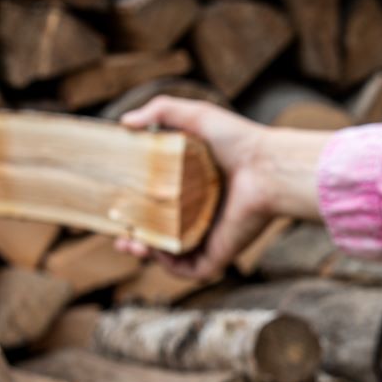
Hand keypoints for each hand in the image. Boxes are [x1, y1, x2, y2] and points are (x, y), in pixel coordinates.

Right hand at [119, 96, 274, 278]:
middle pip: (162, 233)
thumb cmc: (238, 140)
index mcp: (195, 187)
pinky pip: (193, 270)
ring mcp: (213, 235)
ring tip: (129, 245)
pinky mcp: (222, 252)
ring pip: (173, 255)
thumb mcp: (196, 116)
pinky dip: (171, 267)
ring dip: (147, 254)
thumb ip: (160, 111)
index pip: (159, 203)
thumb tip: (125, 122)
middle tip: (119, 235)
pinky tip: (156, 252)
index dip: (134, 209)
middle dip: (135, 238)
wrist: (267, 167)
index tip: (114, 208)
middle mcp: (203, 213)